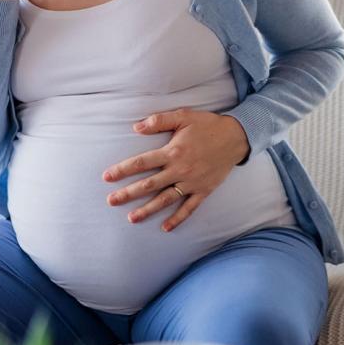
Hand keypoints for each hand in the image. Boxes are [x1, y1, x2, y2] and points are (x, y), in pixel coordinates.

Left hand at [101, 108, 249, 231]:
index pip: (141, 163)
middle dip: (128, 193)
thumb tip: (135, 127)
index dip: (122, 170)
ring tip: (131, 218)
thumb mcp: (183, 116)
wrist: (236, 137)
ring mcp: (192, 182)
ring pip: (166, 199)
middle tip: (111, 201)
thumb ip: (159, 121)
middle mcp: (180, 170)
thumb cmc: (207, 125)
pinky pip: (189, 208)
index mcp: (172, 152)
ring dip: (147, 210)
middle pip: (149, 184)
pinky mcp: (203, 190)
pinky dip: (178, 219)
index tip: (107, 177)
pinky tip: (165, 228)